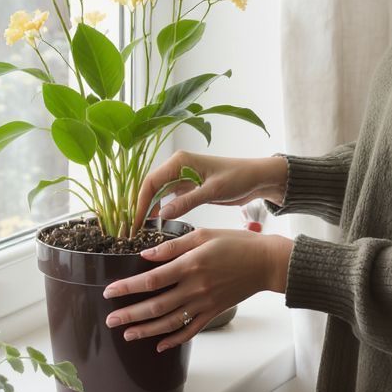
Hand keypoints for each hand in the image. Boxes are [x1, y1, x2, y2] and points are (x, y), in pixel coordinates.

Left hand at [102, 228, 294, 351]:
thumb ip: (173, 246)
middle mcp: (195, 288)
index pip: (151, 280)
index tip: (110, 291)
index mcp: (190, 265)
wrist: (266, 263)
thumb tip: (146, 254)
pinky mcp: (214, 312)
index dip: (128, 287)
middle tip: (110, 320)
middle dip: (130, 315)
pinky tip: (159, 345)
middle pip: (156, 306)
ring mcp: (205, 303)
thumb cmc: (236, 243)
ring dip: (146, 330)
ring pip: (170, 322)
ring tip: (127, 334)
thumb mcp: (203, 234)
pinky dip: (174, 340)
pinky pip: (191, 330)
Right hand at [133, 151, 287, 233]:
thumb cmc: (238, 178)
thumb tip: (162, 214)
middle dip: (141, 207)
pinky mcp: (188, 186)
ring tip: (143, 229)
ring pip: (157, 192)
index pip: (151, 181)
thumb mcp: (212, 191)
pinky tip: (157, 223)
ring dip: (149, 209)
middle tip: (135, 229)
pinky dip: (161, 209)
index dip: (141, 202)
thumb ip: (187, 201)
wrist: (257, 178)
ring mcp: (182, 176)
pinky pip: (168, 197)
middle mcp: (177, 166)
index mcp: (180, 161)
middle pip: (150, 186)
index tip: (136, 222)